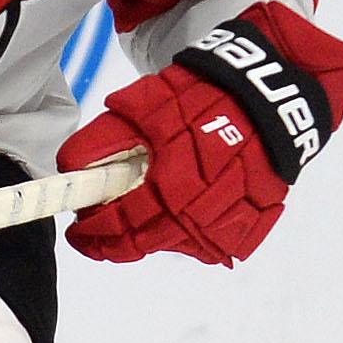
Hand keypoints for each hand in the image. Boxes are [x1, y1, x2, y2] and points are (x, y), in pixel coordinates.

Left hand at [58, 3, 342, 266]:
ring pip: (169, 243)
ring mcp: (223, 226)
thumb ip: (104, 140)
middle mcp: (197, 219)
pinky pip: (202, 239)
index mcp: (170, 190)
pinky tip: (177, 205)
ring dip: (146, 232)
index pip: (119, 230)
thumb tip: (69, 166)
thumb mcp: (145, 107)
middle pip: (140, 245)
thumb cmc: (203, 97)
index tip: (77, 232)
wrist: (272, 97)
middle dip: (110, 241)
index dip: (91, 236)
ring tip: (137, 209)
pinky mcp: (245, 227)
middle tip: (94, 231)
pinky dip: (182, 228)